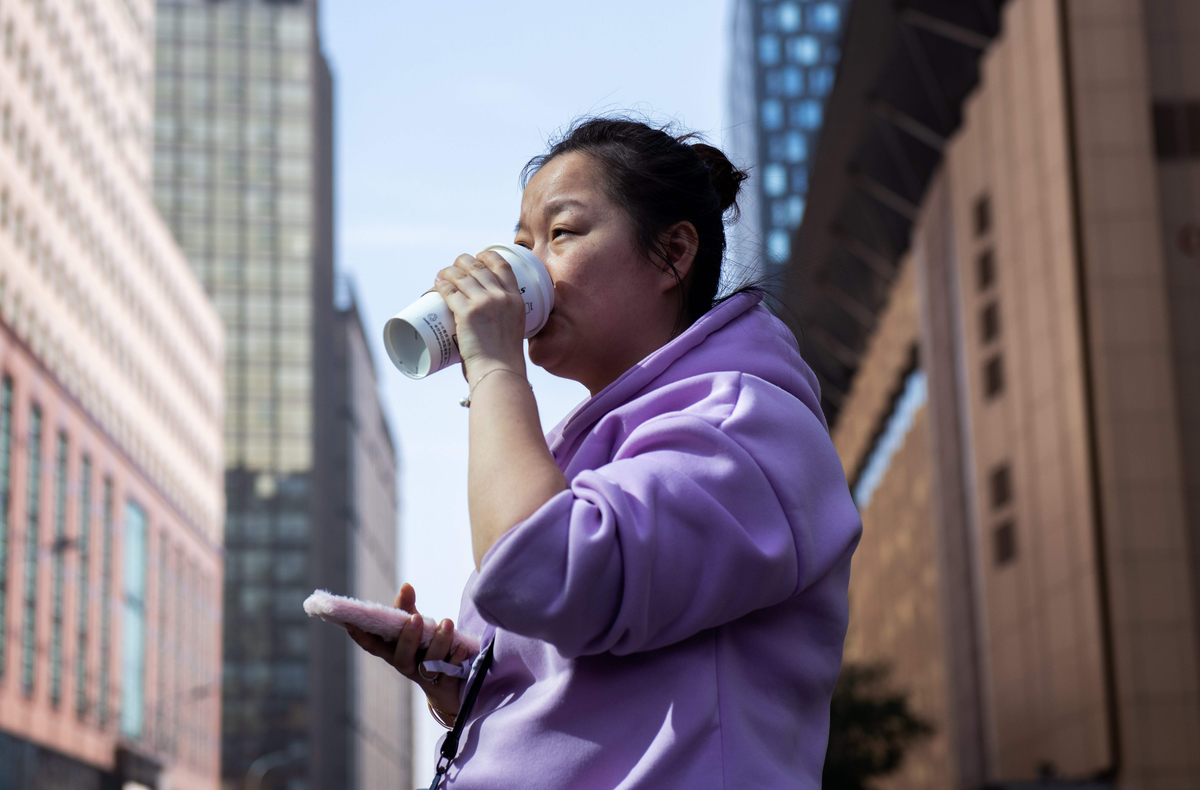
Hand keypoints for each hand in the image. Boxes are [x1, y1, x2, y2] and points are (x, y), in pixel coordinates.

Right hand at [344, 583, 470, 720]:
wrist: (448, 687)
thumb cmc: (426, 648)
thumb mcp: (417, 626)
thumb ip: (408, 607)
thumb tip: (406, 586)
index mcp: (395, 652)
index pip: (375, 646)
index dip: (361, 636)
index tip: (350, 622)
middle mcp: (407, 666)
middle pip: (402, 657)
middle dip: (408, 638)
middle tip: (416, 617)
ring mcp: (425, 678)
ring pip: (429, 664)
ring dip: (438, 643)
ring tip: (447, 622)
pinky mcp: (445, 686)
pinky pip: (450, 674)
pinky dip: (456, 658)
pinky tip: (462, 645)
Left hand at [433, 251, 526, 382]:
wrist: (499, 371)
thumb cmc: (504, 358)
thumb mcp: (513, 329)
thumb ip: (503, 320)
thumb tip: (486, 322)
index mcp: (516, 299)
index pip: (503, 266)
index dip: (488, 256)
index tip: (479, 256)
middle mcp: (501, 296)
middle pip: (478, 267)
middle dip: (463, 262)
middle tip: (455, 266)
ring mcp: (483, 303)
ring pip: (461, 276)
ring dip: (448, 271)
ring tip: (441, 275)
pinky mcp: (466, 312)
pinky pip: (448, 291)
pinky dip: (440, 285)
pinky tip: (436, 284)